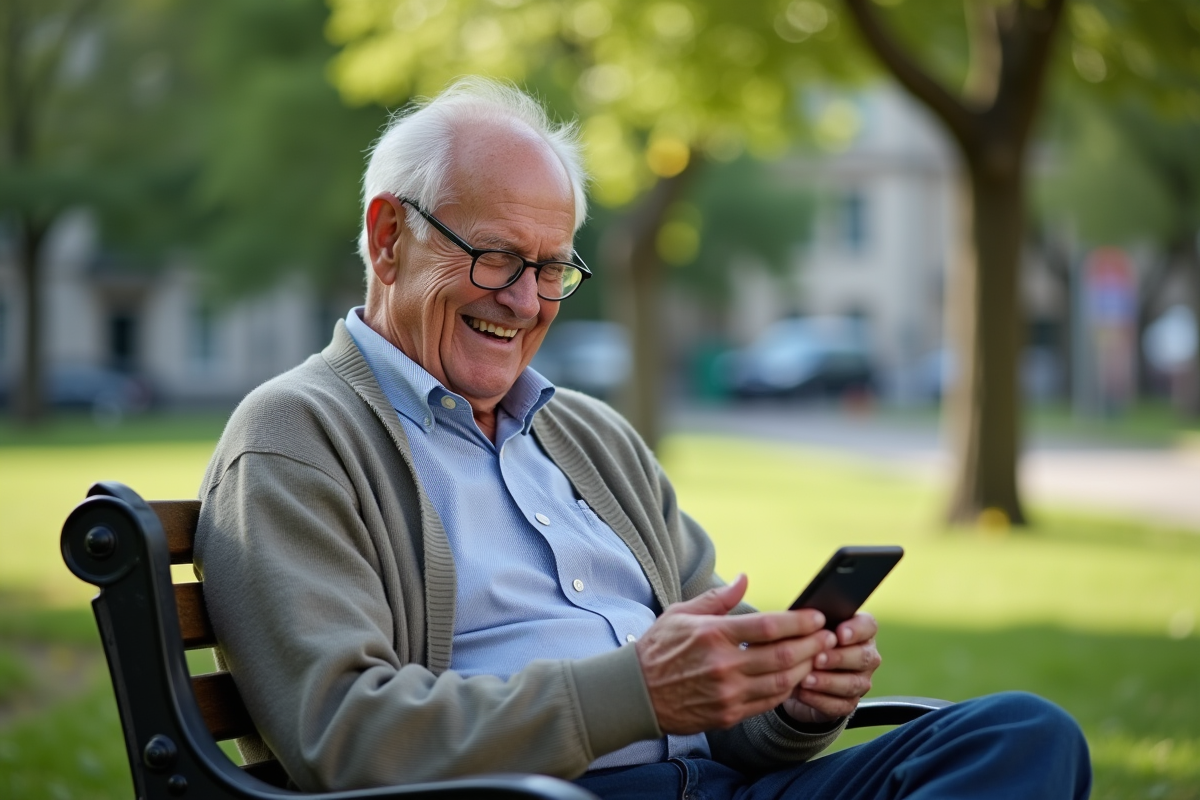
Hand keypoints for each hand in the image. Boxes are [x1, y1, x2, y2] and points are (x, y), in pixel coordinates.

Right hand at [635, 575, 836, 734]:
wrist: (635, 694)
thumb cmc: (658, 649)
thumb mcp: (682, 614)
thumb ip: (718, 598)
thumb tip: (745, 578)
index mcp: (712, 635)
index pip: (768, 626)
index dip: (799, 622)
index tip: (817, 618)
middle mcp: (722, 665)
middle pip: (782, 655)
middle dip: (811, 645)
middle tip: (827, 637)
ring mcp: (726, 693)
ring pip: (780, 682)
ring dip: (804, 669)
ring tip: (816, 657)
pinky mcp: (727, 715)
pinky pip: (767, 703)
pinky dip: (786, 689)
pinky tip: (794, 678)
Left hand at [780, 612, 880, 723]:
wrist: (799, 679)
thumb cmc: (804, 645)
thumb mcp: (806, 631)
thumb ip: (810, 624)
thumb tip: (801, 618)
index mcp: (860, 632)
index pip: (868, 626)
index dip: (856, 630)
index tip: (839, 634)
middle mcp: (866, 656)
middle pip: (863, 657)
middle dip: (838, 658)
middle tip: (817, 658)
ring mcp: (861, 682)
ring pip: (852, 683)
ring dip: (828, 681)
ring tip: (805, 679)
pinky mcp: (849, 704)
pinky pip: (840, 705)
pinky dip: (820, 699)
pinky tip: (804, 694)